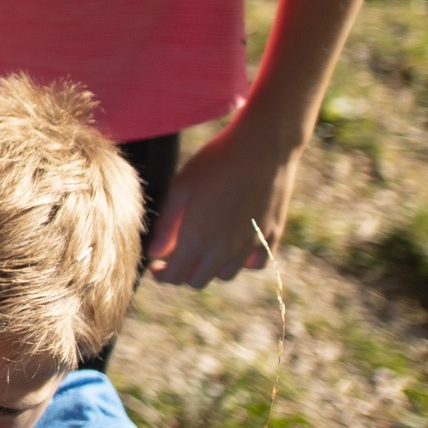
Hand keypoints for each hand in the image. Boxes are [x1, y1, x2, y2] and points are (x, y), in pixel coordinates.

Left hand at [144, 112, 303, 285]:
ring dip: (210, 268)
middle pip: (198, 281)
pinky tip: (234, 244)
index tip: (156, 264)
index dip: (161, 275)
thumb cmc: (215, 161)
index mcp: (198, 239)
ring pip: (225, 275)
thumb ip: (166, 225)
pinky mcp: (272, 236)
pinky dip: (242, 262)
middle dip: (182, 273)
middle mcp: (225, 250)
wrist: (262, 147)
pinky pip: (255, 265)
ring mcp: (251, 245)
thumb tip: (155, 252)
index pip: (174, 276)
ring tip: (203, 246)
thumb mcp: (181, 188)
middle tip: (176, 255)